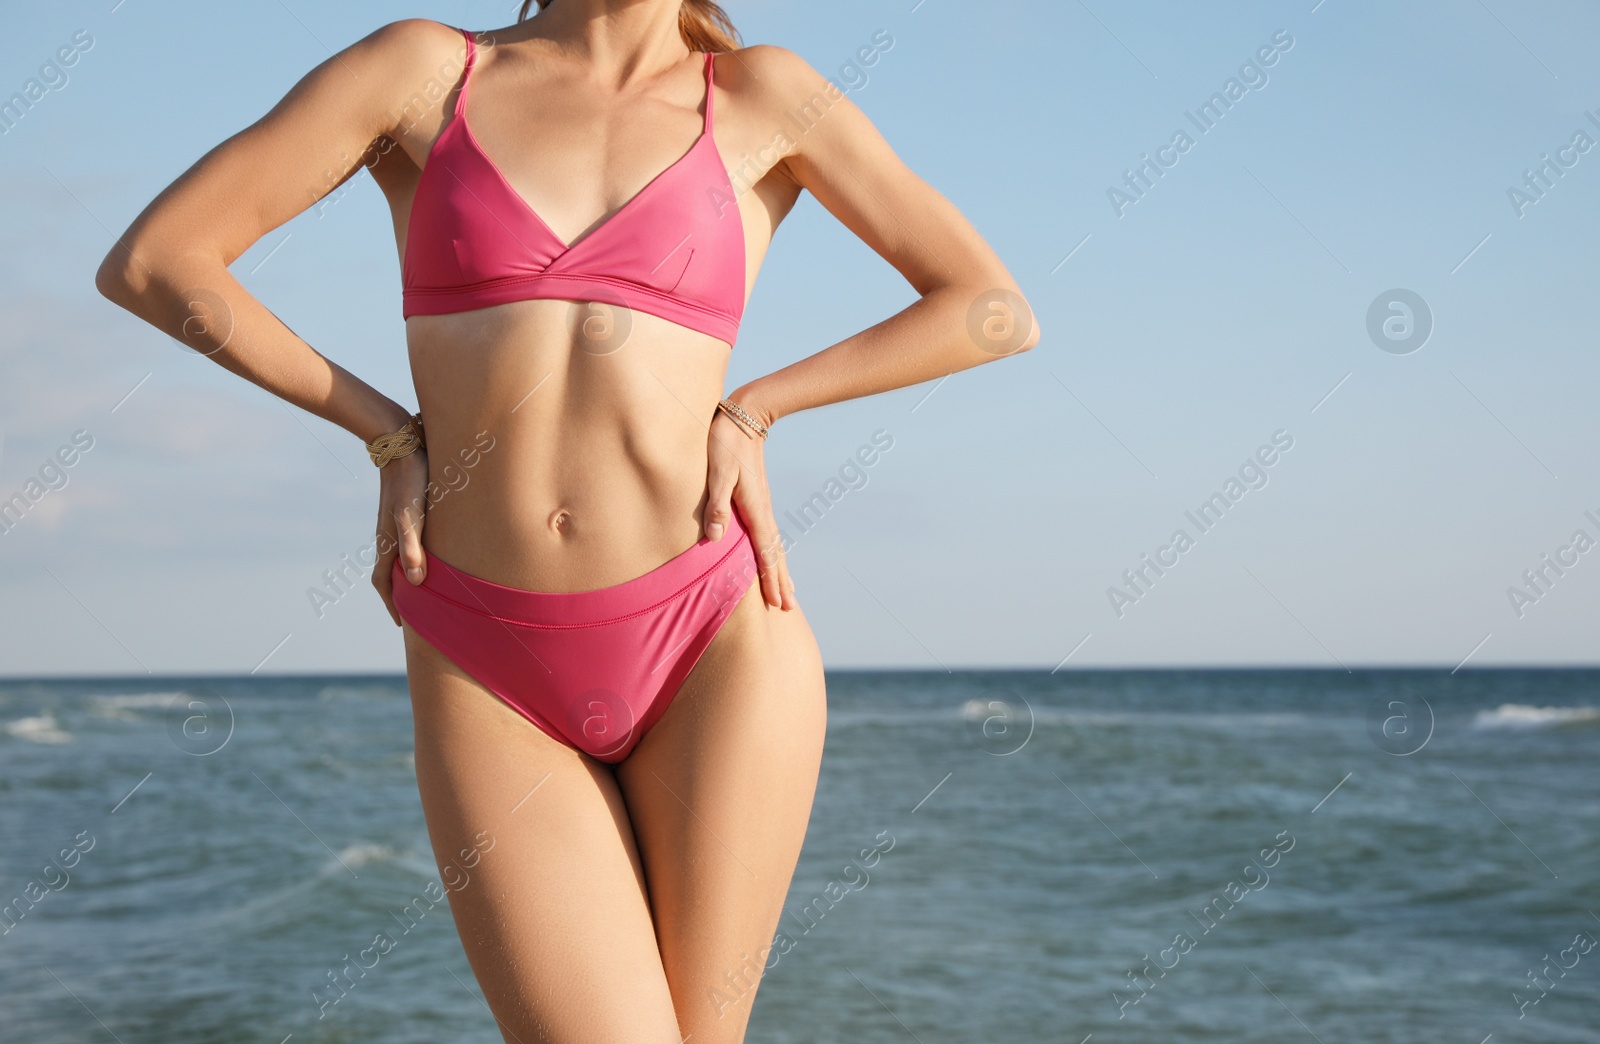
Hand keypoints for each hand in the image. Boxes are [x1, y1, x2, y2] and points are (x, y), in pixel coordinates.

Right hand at [371, 449, 428, 625]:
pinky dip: (415, 556)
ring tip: (424, 589)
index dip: (393, 604)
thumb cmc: (410, 483)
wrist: (402, 448)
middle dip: (400, 594)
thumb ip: (412, 548)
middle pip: (390, 574)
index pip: (384, 583)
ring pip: (399, 558)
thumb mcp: (411, 517)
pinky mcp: (405, 513)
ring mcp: (395, 525)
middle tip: (416, 612)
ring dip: (408, 575)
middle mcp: (387, 537)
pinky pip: (407, 543)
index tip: (403, 623)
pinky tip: (430, 554)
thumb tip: (415, 583)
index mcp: (386, 543)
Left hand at [703, 411, 795, 610]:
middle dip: (780, 581)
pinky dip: (774, 552)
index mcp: (754, 509)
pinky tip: (773, 556)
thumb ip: (716, 504)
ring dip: (780, 569)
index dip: (769, 579)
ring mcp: (762, 505)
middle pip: (774, 554)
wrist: (745, 417)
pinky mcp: (757, 499)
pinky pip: (769, 535)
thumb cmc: (725, 443)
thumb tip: (715, 537)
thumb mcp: (716, 471)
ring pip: (774, 545)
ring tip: (788, 590)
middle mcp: (763, 511)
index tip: (777, 602)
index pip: (764, 552)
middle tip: (788, 608)